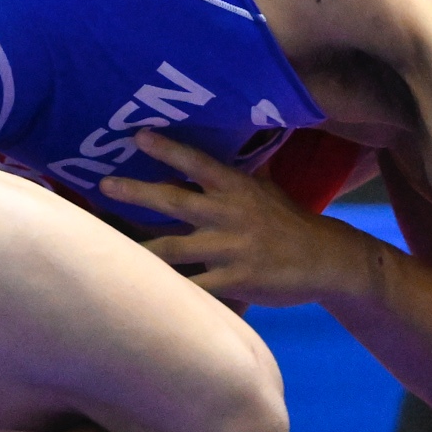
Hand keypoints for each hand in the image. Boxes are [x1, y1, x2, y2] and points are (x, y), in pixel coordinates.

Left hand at [99, 130, 375, 306]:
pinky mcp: (236, 280)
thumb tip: (212, 154)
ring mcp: (231, 248)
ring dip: (138, 249)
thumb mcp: (266, 190)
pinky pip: (194, 287)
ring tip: (107, 249)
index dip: (167, 149)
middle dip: (135, 193)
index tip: (137, 136)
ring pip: (173, 249)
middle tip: (103, 185)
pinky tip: (144, 295)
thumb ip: (235, 176)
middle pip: (173, 201)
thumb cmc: (290, 223)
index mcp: (237, 188)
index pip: (197, 163)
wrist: (328, 259)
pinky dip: (170, 292)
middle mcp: (230, 214)